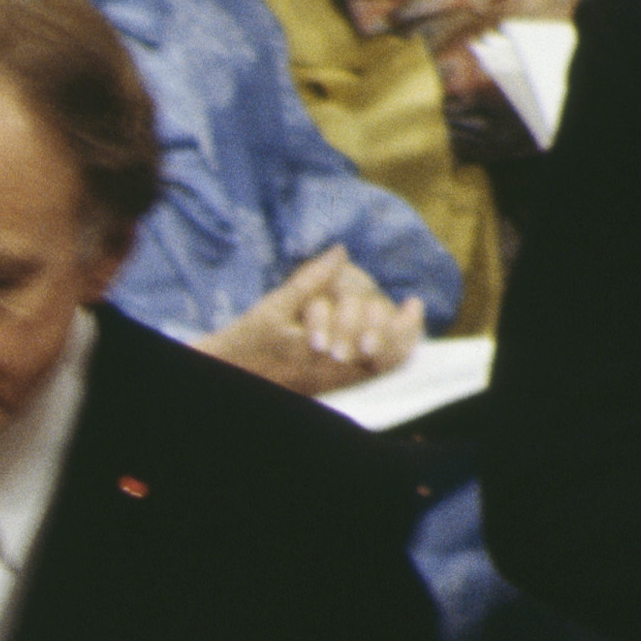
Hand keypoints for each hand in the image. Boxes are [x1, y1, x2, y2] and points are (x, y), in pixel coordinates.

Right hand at [200, 248, 421, 396]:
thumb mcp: (274, 306)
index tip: (413, 303)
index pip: (381, 345)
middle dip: (403, 334)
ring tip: (404, 326)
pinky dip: (379, 360)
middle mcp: (331, 373)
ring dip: (395, 348)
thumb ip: (310, 280)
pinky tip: (379, 342)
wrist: (227, 373)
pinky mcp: (322, 388)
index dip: (404, 325)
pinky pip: (362, 378)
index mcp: (324, 353)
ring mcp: (328, 384)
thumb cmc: (246, 341)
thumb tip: (339, 252)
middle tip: (411, 312)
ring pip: (377, 372)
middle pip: (386, 360)